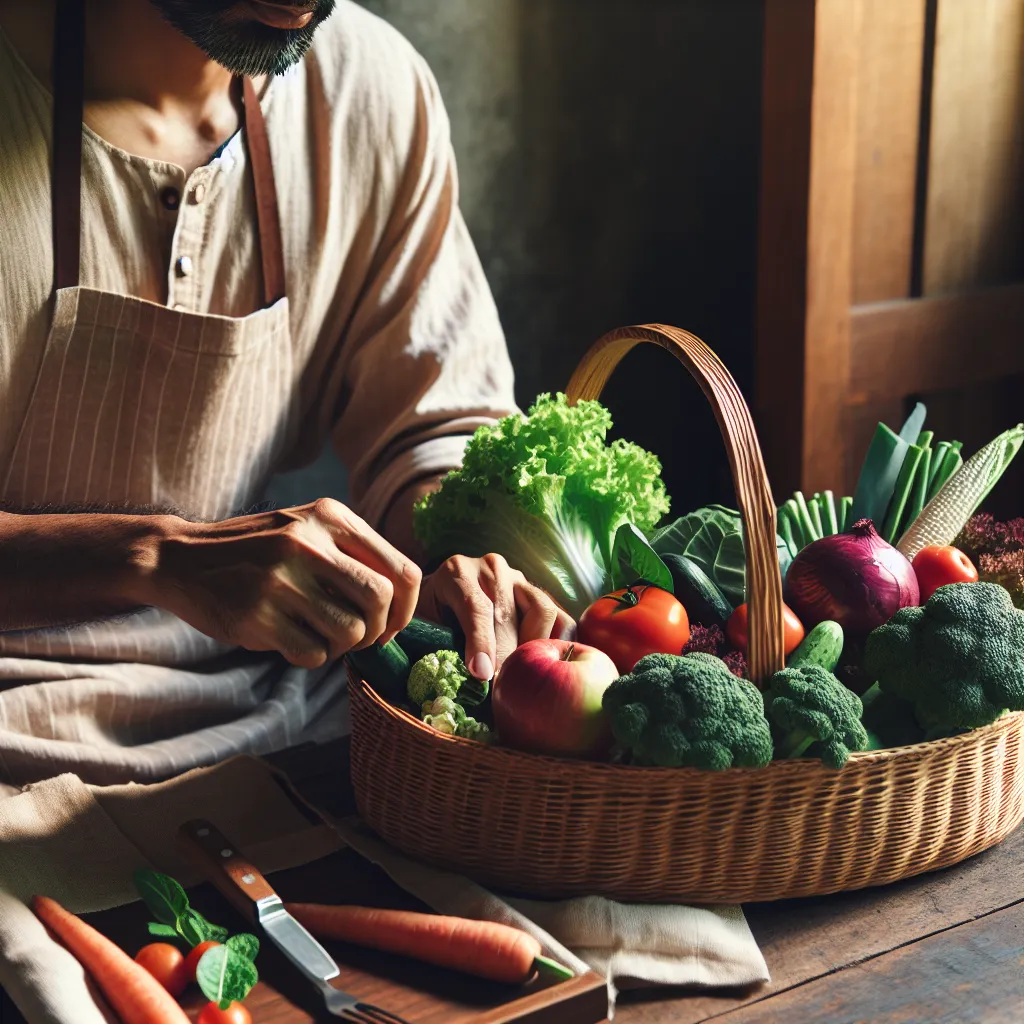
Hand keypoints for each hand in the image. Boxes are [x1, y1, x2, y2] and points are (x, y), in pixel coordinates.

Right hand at [145, 499, 421, 668]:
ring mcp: (281, 579)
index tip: (390, 625)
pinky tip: (289, 640)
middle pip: (381, 601)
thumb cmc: (255, 551)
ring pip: (350, 632)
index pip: (402, 570)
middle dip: (378, 631)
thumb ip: (351, 554)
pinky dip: (310, 657)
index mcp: (330, 517)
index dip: (406, 609)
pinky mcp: (257, 615)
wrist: (178, 558)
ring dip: (341, 647)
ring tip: (318, 637)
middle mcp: (309, 542)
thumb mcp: (305, 529)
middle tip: (357, 638)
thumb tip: (403, 605)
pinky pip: (313, 654)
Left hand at [416, 554, 573, 679]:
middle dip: (506, 657)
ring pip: (543, 610)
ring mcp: (519, 579)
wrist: (442, 595)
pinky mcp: (540, 594)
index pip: (476, 607)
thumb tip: (451, 678)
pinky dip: (560, 643)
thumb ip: (431, 641)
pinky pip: (561, 618)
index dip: (482, 642)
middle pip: (507, 615)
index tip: (484, 674)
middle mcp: (491, 569)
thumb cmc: (429, 616)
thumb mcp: (421, 625)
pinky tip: (546, 666)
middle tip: (502, 690)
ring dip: (535, 648)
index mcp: (456, 571)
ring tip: (522, 677)